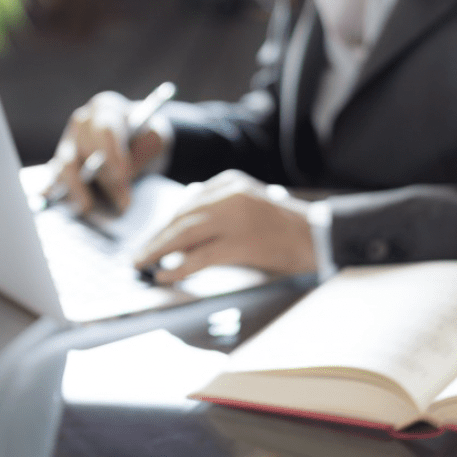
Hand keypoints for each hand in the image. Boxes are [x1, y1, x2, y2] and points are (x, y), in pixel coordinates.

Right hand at [45, 91, 164, 213]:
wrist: (139, 140)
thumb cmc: (146, 137)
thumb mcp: (154, 141)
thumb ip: (138, 160)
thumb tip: (121, 194)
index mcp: (106, 108)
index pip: (105, 129)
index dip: (112, 153)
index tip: (122, 176)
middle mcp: (82, 122)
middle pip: (85, 150)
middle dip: (104, 178)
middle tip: (123, 202)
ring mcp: (69, 143)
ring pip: (65, 165)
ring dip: (77, 189)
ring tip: (89, 207)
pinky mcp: (62, 164)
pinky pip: (56, 179)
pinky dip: (59, 193)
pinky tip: (64, 206)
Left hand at [134, 170, 316, 282]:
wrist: (319, 237)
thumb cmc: (284, 226)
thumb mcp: (249, 201)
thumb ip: (219, 203)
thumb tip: (185, 208)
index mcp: (230, 181)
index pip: (187, 203)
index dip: (165, 225)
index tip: (150, 239)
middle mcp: (229, 194)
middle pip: (182, 217)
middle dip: (156, 238)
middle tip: (138, 255)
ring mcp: (234, 218)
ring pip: (184, 234)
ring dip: (158, 251)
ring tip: (142, 264)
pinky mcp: (239, 242)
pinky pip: (200, 256)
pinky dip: (178, 267)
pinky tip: (164, 275)